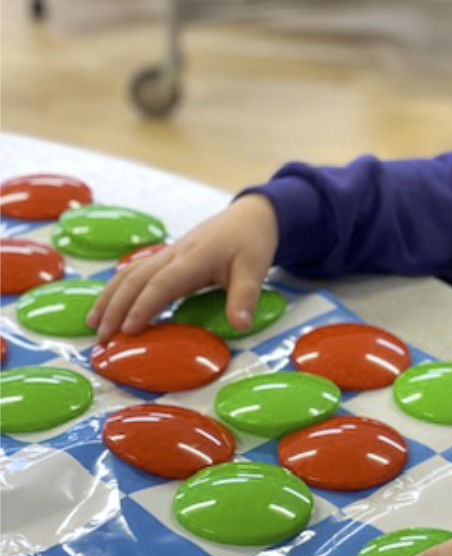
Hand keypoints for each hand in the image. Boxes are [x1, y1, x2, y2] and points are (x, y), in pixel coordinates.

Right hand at [87, 194, 278, 340]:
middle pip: (136, 279)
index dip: (143, 306)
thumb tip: (241, 326)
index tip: (129, 330)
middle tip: (102, 338)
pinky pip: (136, 272)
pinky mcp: (167, 257)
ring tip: (93, 324)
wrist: (250, 216)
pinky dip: (118, 289)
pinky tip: (109, 306)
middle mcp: (174, 254)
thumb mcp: (255, 270)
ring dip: (109, 298)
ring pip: (130, 274)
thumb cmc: (252, 243)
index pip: (161, 284)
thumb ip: (245, 298)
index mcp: (194, 258)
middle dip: (116, 308)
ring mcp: (168, 254)